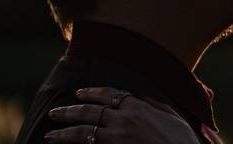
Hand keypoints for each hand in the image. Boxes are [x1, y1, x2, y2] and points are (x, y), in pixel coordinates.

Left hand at [46, 86, 198, 142]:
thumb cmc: (183, 140)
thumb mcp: (173, 117)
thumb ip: (156, 106)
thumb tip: (144, 99)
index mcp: (139, 107)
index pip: (110, 94)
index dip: (92, 92)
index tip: (79, 93)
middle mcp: (125, 119)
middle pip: (90, 111)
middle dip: (69, 112)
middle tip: (54, 113)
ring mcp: (118, 137)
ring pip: (84, 132)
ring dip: (64, 132)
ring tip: (50, 134)